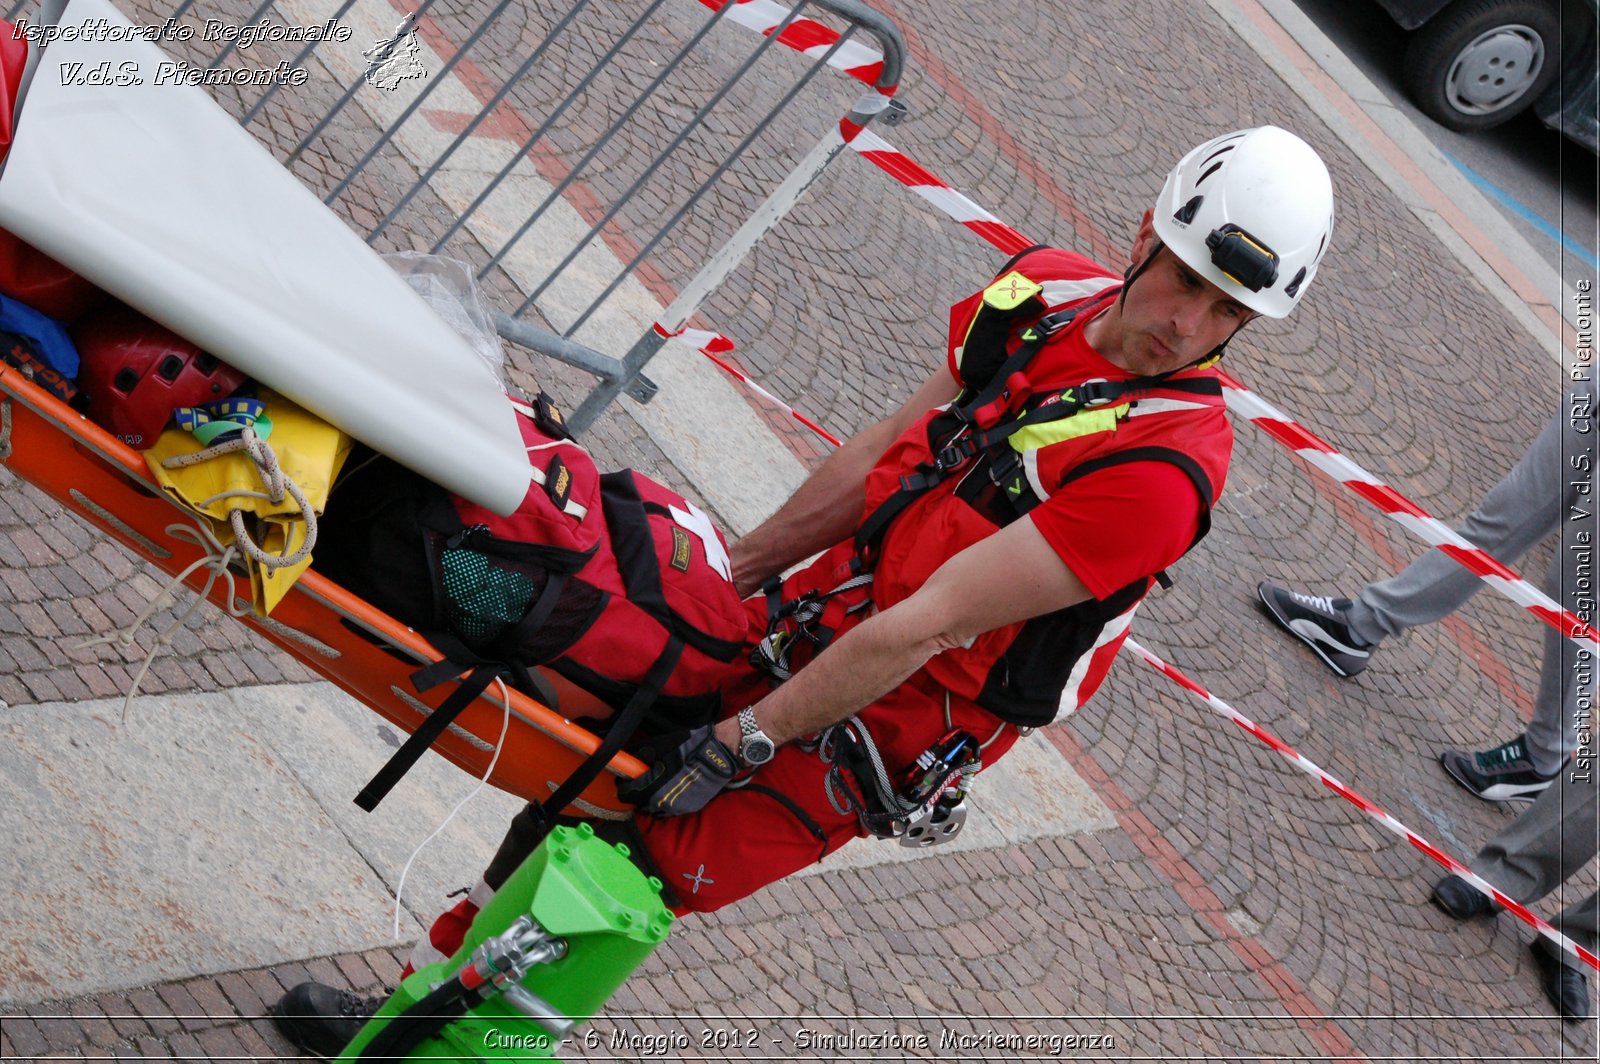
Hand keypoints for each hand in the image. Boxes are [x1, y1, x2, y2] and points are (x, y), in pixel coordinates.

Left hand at [617, 725, 738, 815]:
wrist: (716, 756)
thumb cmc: (686, 748)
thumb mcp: (657, 746)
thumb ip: (638, 755)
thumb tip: (625, 759)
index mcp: (650, 787)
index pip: (625, 794)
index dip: (623, 785)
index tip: (625, 778)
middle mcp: (660, 803)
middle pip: (638, 804)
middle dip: (637, 793)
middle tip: (641, 780)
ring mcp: (675, 808)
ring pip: (654, 809)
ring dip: (651, 799)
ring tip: (657, 784)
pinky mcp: (688, 809)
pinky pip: (670, 808)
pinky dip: (666, 800)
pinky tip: (671, 788)